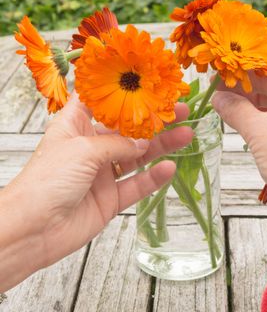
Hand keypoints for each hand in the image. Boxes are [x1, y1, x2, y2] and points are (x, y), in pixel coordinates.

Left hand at [0, 93, 192, 290]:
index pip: (101, 103)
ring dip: (161, 147)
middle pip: (127, 130)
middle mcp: (90, 147)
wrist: (33, 229)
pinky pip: (136, 185)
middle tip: (179, 111)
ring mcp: (101, 173)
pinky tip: (169, 168)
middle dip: (152, 120)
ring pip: (137, 157)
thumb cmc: (47, 180)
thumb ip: (117, 145)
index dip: (122, 93)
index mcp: (76, 126)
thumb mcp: (83, 150)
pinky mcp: (110, 198)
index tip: (146, 85)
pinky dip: (153, 178)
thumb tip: (144, 143)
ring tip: (186, 135)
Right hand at [212, 70, 266, 249]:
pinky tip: (244, 124)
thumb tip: (218, 98)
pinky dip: (262, 124)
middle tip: (220, 95)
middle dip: (246, 94)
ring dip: (252, 109)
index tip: (221, 80)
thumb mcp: (260, 131)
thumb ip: (236, 109)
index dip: (243, 78)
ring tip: (227, 109)